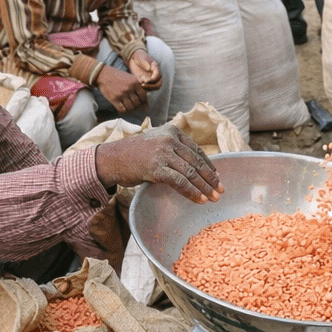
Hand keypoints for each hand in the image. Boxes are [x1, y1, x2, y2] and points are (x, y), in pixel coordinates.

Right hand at [94, 125, 223, 203]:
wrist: (110, 158)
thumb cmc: (132, 154)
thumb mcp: (155, 143)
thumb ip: (172, 149)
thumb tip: (193, 167)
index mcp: (171, 131)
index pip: (196, 150)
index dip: (209, 165)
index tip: (217, 177)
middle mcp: (169, 140)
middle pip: (196, 161)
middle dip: (211, 178)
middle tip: (221, 190)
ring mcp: (162, 153)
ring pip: (191, 172)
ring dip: (205, 187)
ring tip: (213, 198)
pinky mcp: (156, 168)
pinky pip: (179, 182)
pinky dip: (191, 192)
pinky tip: (199, 200)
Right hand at [95, 65, 147, 113]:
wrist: (103, 74)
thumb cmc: (117, 76)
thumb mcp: (130, 77)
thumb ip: (138, 86)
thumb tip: (144, 98)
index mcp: (134, 83)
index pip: (144, 96)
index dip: (144, 101)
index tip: (142, 102)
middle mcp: (129, 89)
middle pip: (137, 103)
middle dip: (137, 106)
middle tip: (135, 105)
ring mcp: (121, 94)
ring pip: (131, 107)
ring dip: (131, 109)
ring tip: (129, 106)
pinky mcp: (114, 99)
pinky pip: (122, 109)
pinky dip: (124, 111)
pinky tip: (123, 108)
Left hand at [127, 50, 161, 89]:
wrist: (134, 58)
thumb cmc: (139, 57)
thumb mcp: (142, 58)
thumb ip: (145, 63)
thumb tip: (149, 68)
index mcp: (155, 68)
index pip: (158, 76)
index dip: (153, 80)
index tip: (146, 81)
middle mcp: (155, 75)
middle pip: (158, 84)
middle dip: (152, 87)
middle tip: (142, 85)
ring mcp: (150, 79)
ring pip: (153, 88)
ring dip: (147, 88)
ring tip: (139, 85)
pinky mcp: (145, 82)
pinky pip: (147, 88)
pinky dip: (143, 89)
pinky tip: (137, 85)